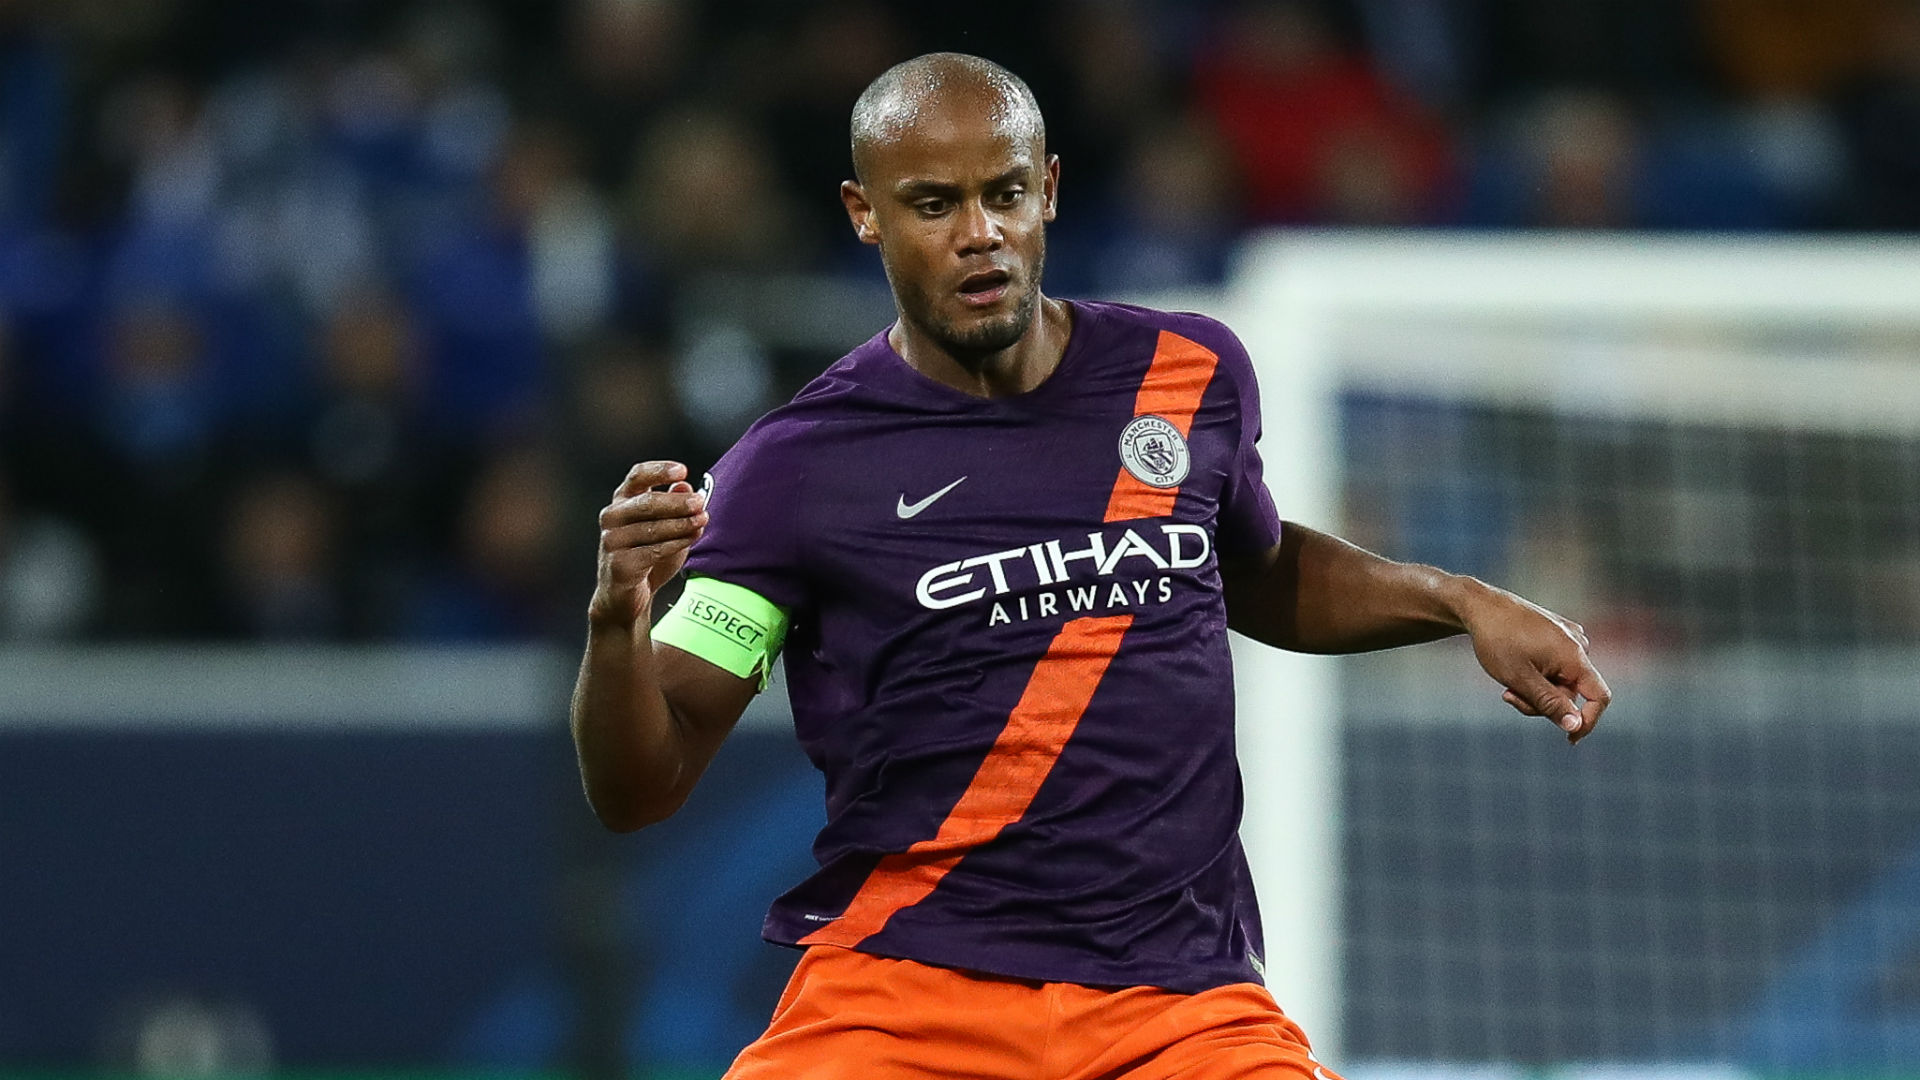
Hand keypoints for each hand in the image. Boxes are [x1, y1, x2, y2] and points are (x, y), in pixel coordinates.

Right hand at [588, 461, 708, 627]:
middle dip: (677, 502)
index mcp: (622, 501)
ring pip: (652, 527)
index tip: (683, 470)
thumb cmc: (647, 556)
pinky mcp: (618, 564)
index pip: (637, 476)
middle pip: (646, 503)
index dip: (659, 470)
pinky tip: (692, 538)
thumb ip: (674, 506)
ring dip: (681, 524)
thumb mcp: (665, 527)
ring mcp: (612, 541)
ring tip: (702, 520)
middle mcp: (612, 517)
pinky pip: (652, 551)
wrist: (626, 597)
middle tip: (700, 502)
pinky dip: (676, 543)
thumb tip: (685, 485)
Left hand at [1458, 582, 1610, 743]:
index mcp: (1575, 655)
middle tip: (1508, 697)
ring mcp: (1568, 637)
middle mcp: (1579, 645)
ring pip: (1560, 681)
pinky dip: (1536, 674)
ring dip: (1536, 690)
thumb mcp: (1521, 679)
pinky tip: (1515, 666)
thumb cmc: (1497, 642)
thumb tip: (1575, 727)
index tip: (1569, 740)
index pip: (1599, 697)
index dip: (1588, 721)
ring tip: (1507, 680)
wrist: (1479, 606)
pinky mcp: (1557, 633)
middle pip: (1571, 693)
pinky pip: (1554, 666)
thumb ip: (1550, 704)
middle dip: (1542, 703)